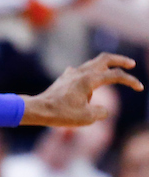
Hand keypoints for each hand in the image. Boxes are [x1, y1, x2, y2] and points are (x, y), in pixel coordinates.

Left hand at [24, 53, 142, 126]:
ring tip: (111, 75)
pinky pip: (80, 71)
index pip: (116, 75)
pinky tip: (87, 79)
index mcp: (89, 79)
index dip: (130, 80)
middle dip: (120, 60)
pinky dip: (89, 72)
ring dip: (105, 67)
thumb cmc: (61, 114)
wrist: (38, 110)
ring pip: (92, 63)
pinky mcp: (64, 79)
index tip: (139, 87)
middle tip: (130, 64)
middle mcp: (81, 73)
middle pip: (104, 58)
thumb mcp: (87, 117)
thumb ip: (101, 112)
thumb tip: (103, 109)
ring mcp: (71, 74)